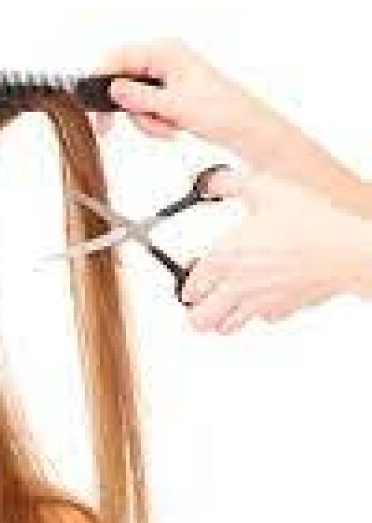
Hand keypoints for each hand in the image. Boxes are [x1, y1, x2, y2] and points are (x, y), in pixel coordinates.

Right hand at [94, 38, 276, 142]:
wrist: (247, 130)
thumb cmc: (225, 110)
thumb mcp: (174, 105)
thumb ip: (138, 97)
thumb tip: (114, 89)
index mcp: (166, 51)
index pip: (118, 58)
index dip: (102, 81)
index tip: (93, 105)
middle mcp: (165, 60)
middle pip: (122, 81)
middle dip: (128, 109)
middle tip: (111, 128)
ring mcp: (167, 78)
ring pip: (133, 100)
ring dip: (145, 120)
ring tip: (166, 127)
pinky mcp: (170, 95)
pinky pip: (146, 109)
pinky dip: (154, 123)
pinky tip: (171, 128)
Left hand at [180, 168, 371, 333]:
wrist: (349, 250)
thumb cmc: (310, 222)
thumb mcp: (265, 188)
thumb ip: (229, 183)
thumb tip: (210, 182)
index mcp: (223, 260)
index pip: (188, 288)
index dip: (186, 281)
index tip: (193, 272)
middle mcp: (238, 287)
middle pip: (199, 320)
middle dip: (197, 309)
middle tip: (204, 294)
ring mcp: (261, 304)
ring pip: (226, 328)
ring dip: (223, 316)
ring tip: (229, 298)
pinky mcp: (285, 310)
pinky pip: (263, 320)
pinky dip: (259, 312)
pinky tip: (265, 293)